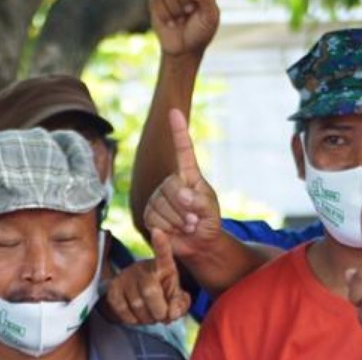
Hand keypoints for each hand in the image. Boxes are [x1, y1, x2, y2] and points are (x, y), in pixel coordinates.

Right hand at [103, 228, 191, 324]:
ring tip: (150, 317)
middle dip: (159, 311)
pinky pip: (121, 309)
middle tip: (161, 317)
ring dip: (146, 318)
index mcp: (164, 267)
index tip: (157, 231)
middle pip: (150, 290)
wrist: (140, 298)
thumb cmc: (163, 295)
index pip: (163, 254)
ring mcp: (126, 277)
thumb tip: (172, 312)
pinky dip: (132, 320)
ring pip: (136, 304)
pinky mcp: (113, 288)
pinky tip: (137, 317)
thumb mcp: (177, 298)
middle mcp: (143, 268)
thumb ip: (180, 305)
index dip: (161, 243)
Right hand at [141, 111, 221, 260]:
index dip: (178, 132)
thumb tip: (183, 196)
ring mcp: (157, 197)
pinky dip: (169, 229)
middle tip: (194, 220)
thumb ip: (201, 203)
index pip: (183, 150)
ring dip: (179, 222)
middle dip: (186, 208)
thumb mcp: (212, 212)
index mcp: (188, 175)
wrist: (197, 245)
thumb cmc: (207, 224)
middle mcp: (171, 183)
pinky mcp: (149, 213)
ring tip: (186, 226)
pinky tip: (174, 231)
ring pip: (163, 206)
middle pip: (173, 188)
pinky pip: (155, 219)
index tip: (174, 112)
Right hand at [149, 0, 218, 58]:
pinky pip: (157, 2)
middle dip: (184, 1)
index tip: (193, 8)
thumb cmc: (200, 32)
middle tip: (190, 11)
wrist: (184, 50)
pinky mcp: (155, 3)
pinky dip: (166, 15)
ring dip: (175, 10)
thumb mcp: (210, 15)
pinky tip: (171, 22)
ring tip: (180, 19)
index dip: (188, 0)